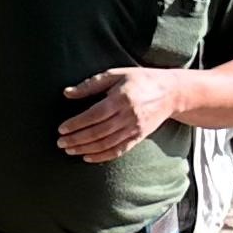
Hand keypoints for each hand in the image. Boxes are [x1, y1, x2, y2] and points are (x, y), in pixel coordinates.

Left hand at [56, 68, 178, 161]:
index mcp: (121, 98)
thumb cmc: (140, 80)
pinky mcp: (139, 137)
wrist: (171, 93)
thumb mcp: (116, 74)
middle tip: (60, 143)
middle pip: (98, 132)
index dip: (76, 124)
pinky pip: (119, 150)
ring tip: (69, 151)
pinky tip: (87, 157)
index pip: (94, 115)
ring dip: (86, 149)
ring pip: (106, 144)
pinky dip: (102, 156)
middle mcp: (129, 115)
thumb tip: (66, 93)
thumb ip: (91, 84)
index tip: (61, 129)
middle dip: (77, 139)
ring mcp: (135, 128)